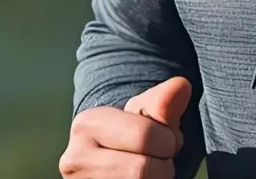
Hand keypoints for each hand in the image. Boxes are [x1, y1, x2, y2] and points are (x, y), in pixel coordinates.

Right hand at [59, 76, 193, 178]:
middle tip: (157, 161)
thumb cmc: (132, 139)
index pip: (145, 136)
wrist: (109, 168)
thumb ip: (164, 103)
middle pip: (142, 170)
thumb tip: (181, 85)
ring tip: (148, 174)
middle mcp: (74, 158)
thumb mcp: (147, 118)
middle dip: (163, 166)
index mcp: (87, 124)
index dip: (168, 141)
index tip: (161, 142)